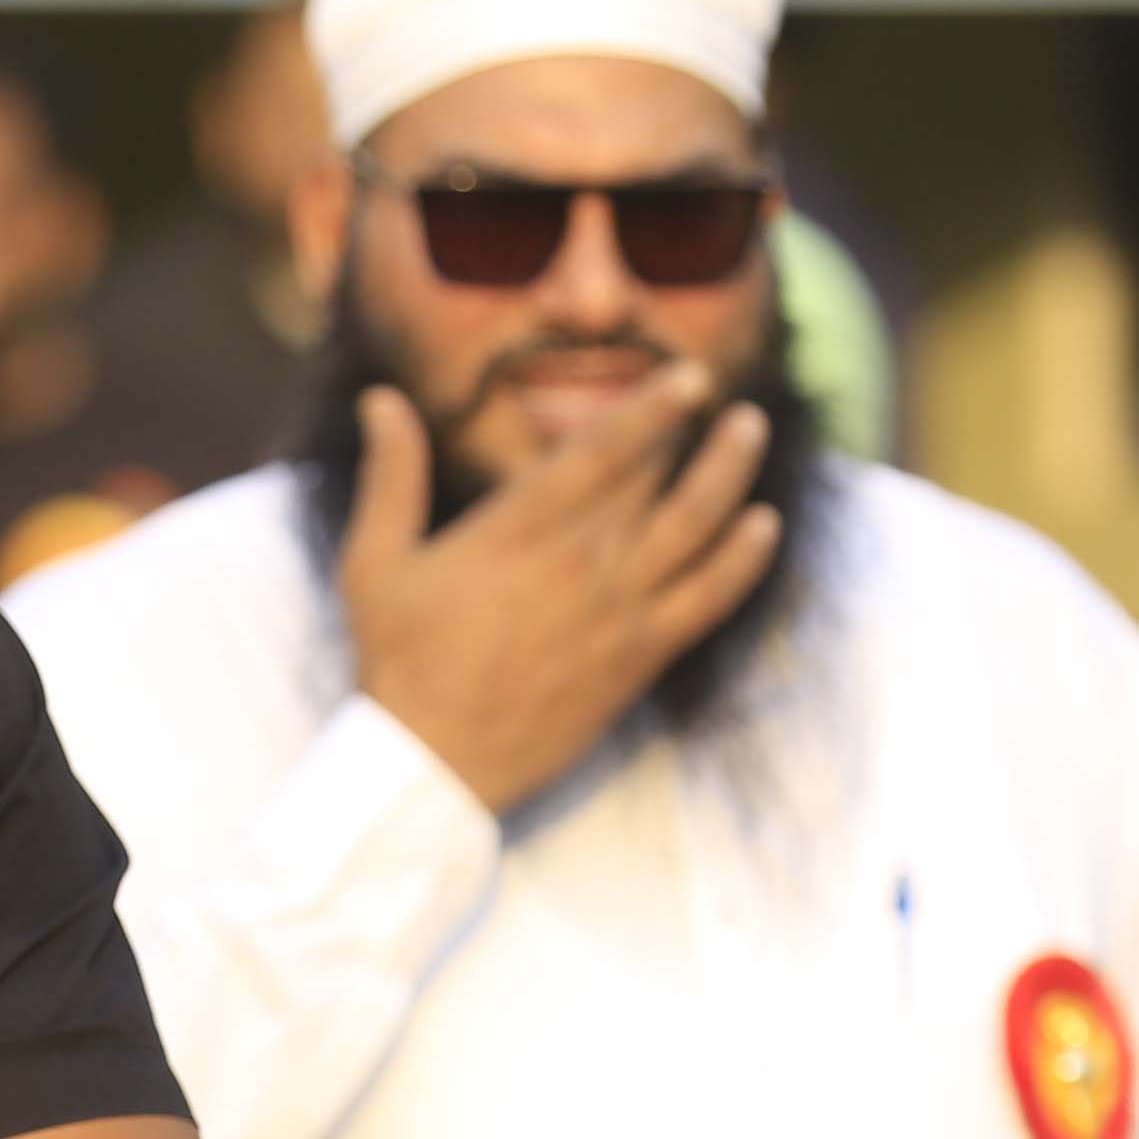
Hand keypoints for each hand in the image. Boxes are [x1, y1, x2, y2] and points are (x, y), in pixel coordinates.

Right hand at [334, 381, 782, 814]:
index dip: (653, 407)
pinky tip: (764, 527)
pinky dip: (742, 559)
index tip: (688, 376)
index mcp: (519, 529)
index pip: (604, 449)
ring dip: (730, 473)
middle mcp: (580, 560)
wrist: (434, 762)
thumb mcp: (374, 561)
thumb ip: (391, 475)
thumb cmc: (399, 661)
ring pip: (695, 525)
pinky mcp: (638, 656)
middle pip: (655, 477)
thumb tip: (380, 400)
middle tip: (718, 394)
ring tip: (751, 431)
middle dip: (693, 429)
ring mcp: (618, 609)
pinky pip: (708, 598)